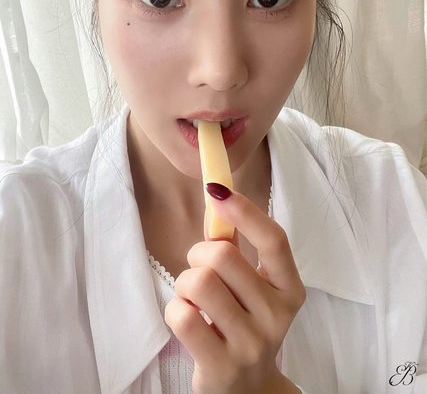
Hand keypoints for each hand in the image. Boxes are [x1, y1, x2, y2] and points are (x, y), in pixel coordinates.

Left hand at [164, 184, 305, 393]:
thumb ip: (237, 247)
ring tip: (194, 298)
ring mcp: (251, 344)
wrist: (248, 390)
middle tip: (199, 269)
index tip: (217, 189)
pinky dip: (175, 310)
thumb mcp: (252, 287)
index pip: (274, 240)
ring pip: (199, 282)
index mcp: (289, 289)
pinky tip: (189, 320)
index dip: (245, 210)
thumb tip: (216, 198)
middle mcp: (277, 316)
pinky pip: (182, 315)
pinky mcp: (222, 366)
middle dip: (198, 254)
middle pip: (223, 256)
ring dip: (185, 283)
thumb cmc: (245, 323)